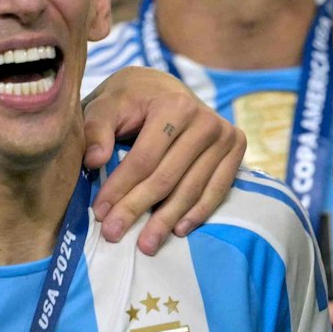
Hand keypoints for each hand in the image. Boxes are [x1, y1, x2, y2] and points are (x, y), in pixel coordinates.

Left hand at [82, 67, 246, 251]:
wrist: (165, 87)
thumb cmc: (131, 99)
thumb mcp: (107, 105)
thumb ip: (96, 129)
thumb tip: (95, 160)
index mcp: (175, 106)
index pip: (144, 158)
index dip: (120, 188)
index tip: (100, 214)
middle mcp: (206, 120)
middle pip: (167, 177)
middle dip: (138, 208)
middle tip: (115, 234)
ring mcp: (226, 136)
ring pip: (192, 188)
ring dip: (167, 220)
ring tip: (146, 244)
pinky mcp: (237, 148)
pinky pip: (218, 189)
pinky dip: (199, 212)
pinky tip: (178, 231)